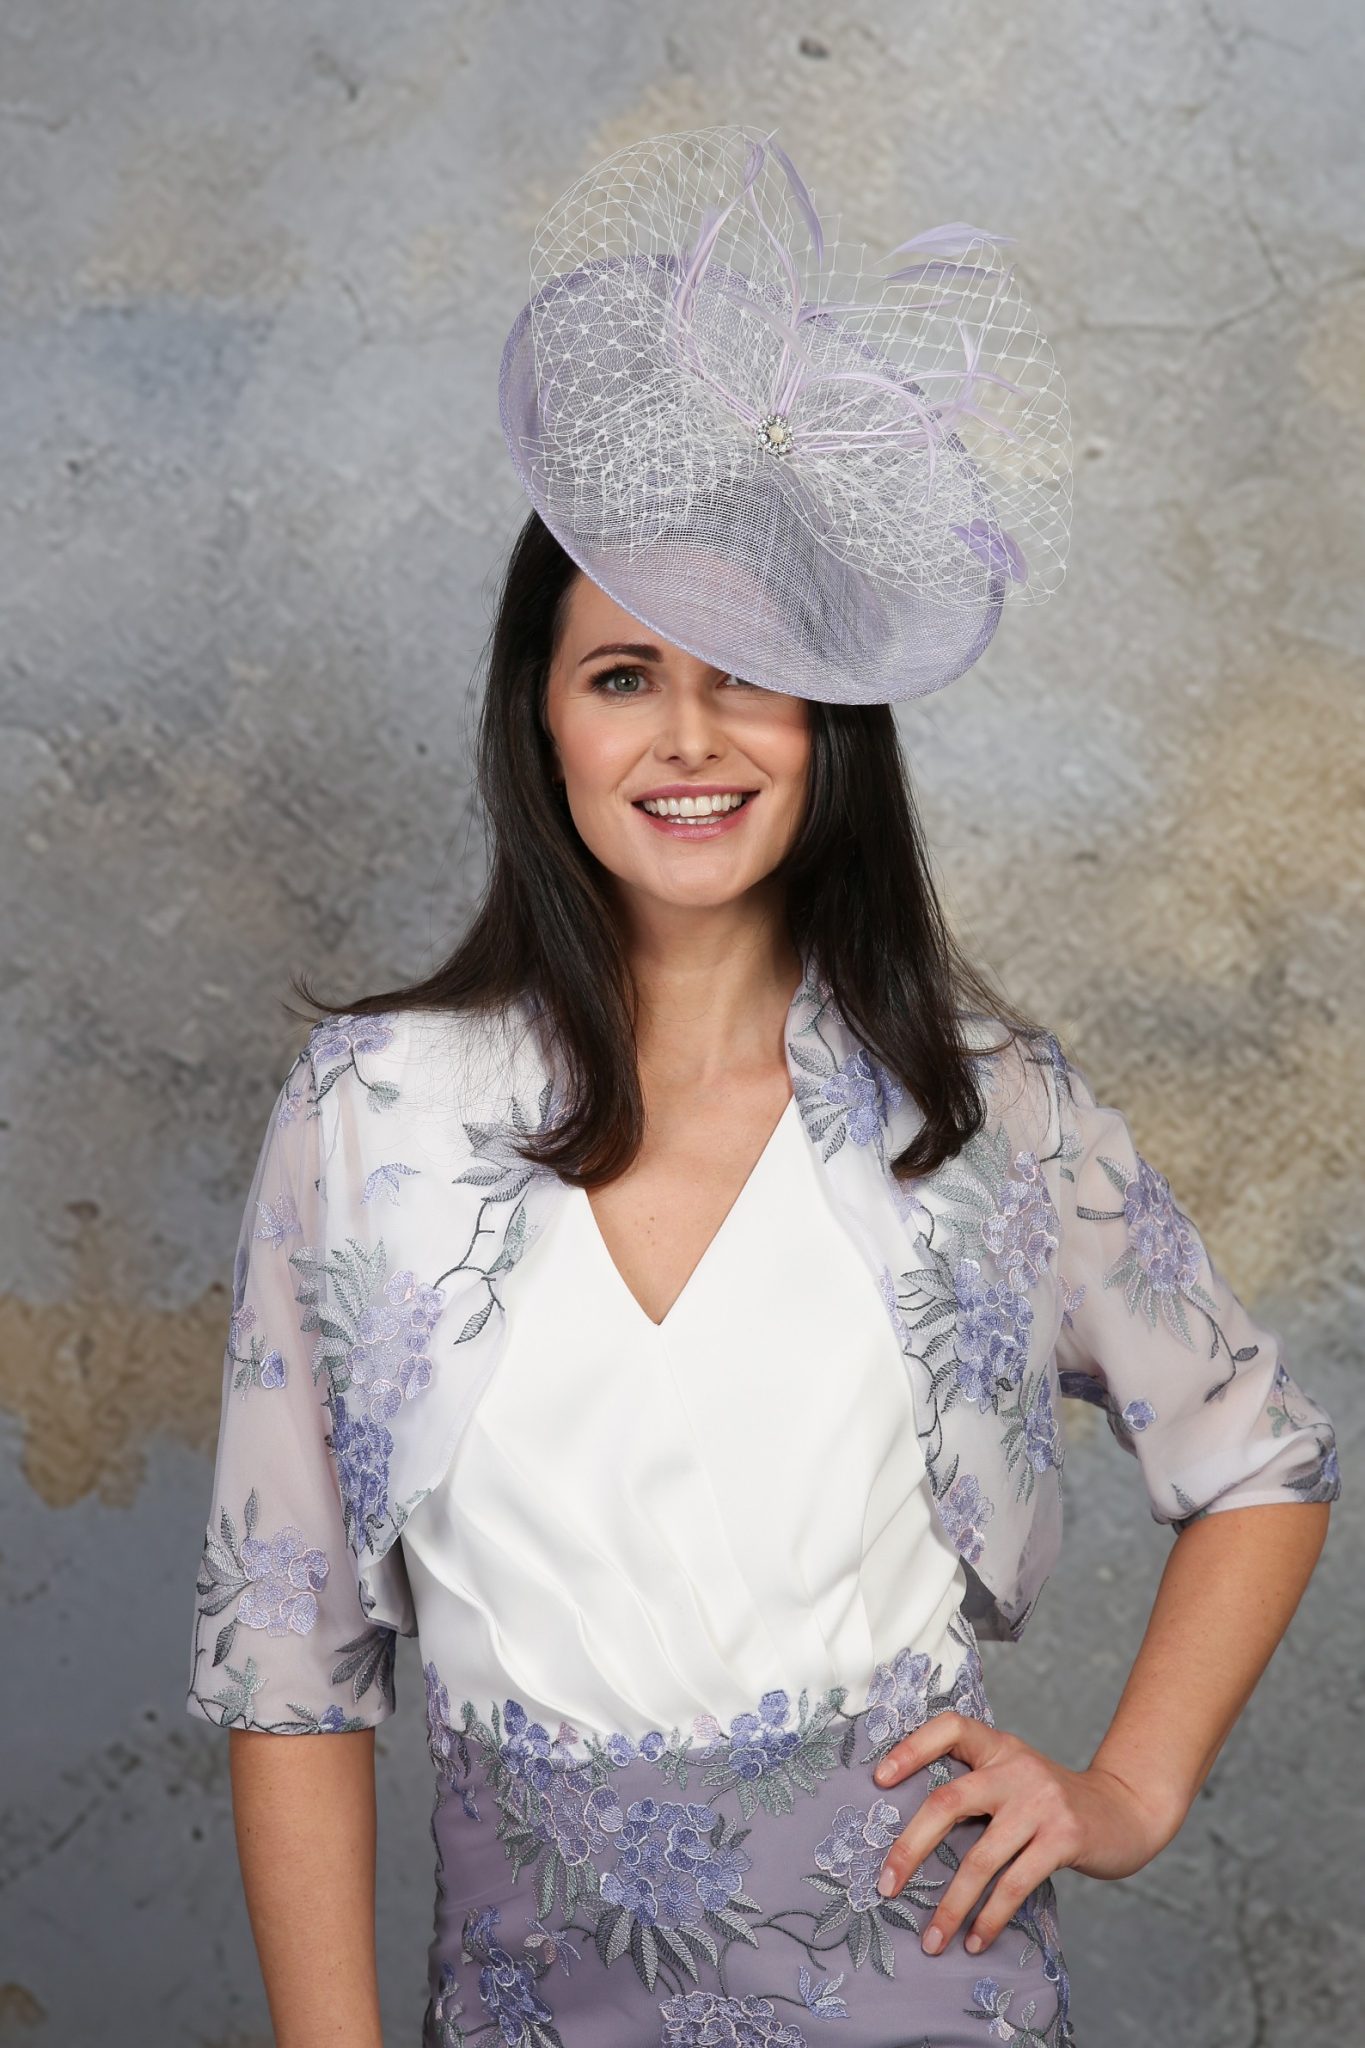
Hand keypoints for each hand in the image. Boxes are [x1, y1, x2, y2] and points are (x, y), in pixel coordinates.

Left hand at [870, 1712, 1178, 1956]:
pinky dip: (990, 1917)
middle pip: (949, 1801)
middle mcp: (1017, 1767)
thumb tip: (913, 1836)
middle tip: (885, 1885)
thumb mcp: (1016, 1778)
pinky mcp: (1064, 1838)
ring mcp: (1042, 1802)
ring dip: (952, 1905)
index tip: (878, 1779)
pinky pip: (1015, 1884)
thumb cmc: (1053, 1803)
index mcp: (999, 1747)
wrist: (1126, 1812)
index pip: (950, 1728)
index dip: (911, 1748)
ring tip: (931, 1938)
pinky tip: (976, 1939)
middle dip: (911, 1847)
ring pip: (981, 1857)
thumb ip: (977, 1788)